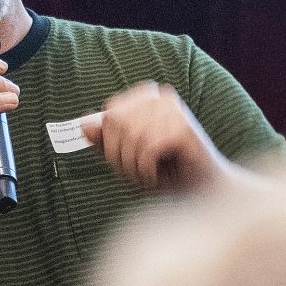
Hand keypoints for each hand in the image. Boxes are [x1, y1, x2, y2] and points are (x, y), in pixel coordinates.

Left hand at [77, 81, 225, 191]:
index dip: (108, 142)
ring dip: (132, 165)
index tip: (120, 160)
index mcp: (146, 96)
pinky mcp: (184, 127)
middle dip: (118, 155)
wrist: (201, 189)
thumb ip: (104, 138)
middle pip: (116, 122)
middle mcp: (161, 96)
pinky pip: (148, 147)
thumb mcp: (126, 154)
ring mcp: (175, 110)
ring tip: (145, 175)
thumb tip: (83, 123)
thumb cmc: (163, 170)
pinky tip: (155, 176)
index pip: (110, 113)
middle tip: (133, 172)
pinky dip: (145, 168)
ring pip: (131, 135)